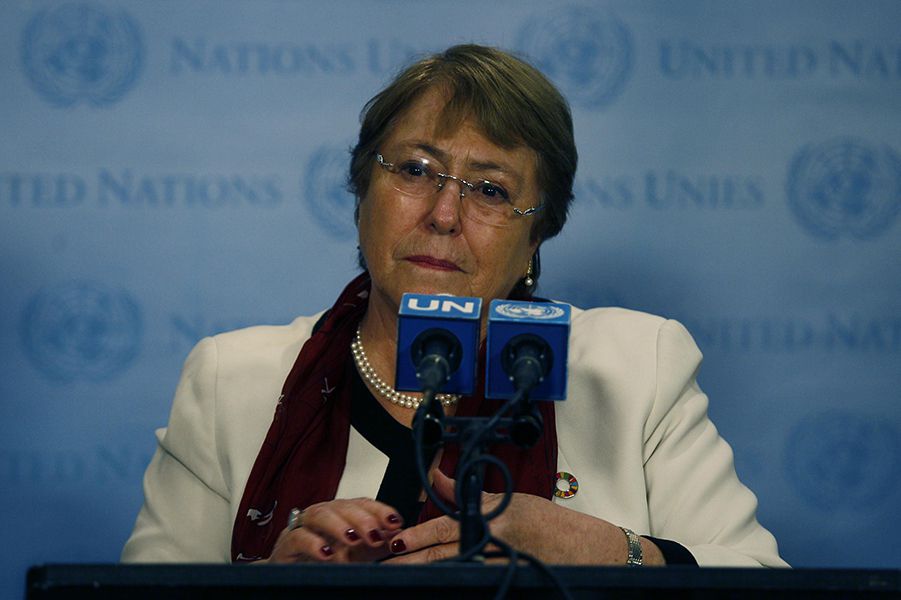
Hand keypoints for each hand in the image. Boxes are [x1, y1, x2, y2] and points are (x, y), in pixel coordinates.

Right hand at [262, 498, 403, 563]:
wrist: (291, 579)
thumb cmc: (323, 563)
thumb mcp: (356, 554)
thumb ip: (375, 544)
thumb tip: (398, 535)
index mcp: (340, 514)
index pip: (362, 504)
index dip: (379, 510)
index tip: (395, 522)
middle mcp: (323, 516)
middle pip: (342, 506)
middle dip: (361, 518)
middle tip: (375, 534)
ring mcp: (303, 527)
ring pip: (319, 515)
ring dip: (338, 525)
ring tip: (352, 539)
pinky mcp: (286, 545)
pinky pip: (298, 537)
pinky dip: (313, 543)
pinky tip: (326, 553)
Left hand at [383, 469, 663, 564]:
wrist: (584, 549)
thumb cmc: (546, 522)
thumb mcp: (506, 500)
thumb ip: (467, 494)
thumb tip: (437, 476)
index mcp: (491, 519)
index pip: (445, 527)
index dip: (418, 536)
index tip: (397, 540)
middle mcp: (492, 544)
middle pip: (443, 556)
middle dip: (413, 561)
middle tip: (387, 564)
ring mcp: (497, 565)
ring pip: (454, 571)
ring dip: (428, 573)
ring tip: (402, 576)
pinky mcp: (504, 578)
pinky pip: (473, 579)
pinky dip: (454, 580)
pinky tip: (435, 584)